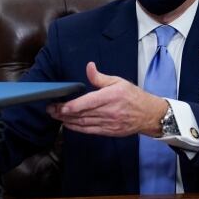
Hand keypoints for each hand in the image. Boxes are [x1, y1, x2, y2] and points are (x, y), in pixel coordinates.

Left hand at [46, 62, 166, 136]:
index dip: (72, 106)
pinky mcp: (108, 131)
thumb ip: (100, 77)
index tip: (60, 106)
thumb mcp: (118, 81)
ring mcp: (108, 123)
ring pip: (83, 123)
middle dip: (63, 112)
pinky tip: (67, 125)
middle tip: (50, 109)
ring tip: (55, 116)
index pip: (87, 103)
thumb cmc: (133, 96)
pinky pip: (89, 130)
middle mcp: (108, 111)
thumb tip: (89, 67)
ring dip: (67, 120)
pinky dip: (77, 128)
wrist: (148, 115)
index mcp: (110, 96)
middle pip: (82, 113)